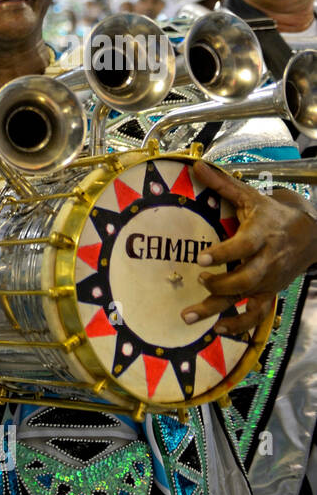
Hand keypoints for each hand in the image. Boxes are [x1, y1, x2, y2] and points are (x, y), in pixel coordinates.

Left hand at [180, 160, 316, 334]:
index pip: (244, 246)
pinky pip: (257, 314)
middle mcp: (267, 260)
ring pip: (247, 300)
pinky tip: (218, 329)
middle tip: (200, 280)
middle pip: (247, 278)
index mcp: (262, 235)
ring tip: (189, 316)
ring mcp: (269, 280)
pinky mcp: (269, 292)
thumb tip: (197, 165)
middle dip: (222, 284)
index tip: (201, 257)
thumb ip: (223, 185)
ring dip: (219, 311)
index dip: (224, 253)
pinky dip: (240, 324)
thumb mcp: (251, 198)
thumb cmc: (273, 215)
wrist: (312, 235)